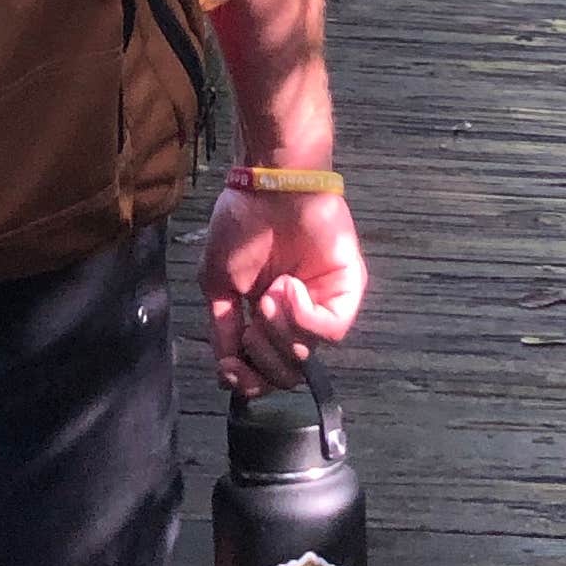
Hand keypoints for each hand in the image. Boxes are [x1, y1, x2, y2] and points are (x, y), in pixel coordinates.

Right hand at [201, 182, 365, 396]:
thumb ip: (223, 331)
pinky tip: (288, 288)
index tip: (233, 370)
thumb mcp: (218, 285)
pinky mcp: (347, 291)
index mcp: (268, 317)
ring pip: (305, 354)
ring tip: (270, 293)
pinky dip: (303, 317)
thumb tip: (228, 374)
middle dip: (263, 355)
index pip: (265, 370)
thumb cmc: (242, 225)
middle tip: (252, 322)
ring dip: (278, 328)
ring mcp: (323, 305)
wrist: (267, 186)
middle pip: (286, 372)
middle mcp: (298, 317)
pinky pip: (331, 331)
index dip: (249, 379)